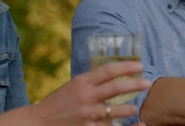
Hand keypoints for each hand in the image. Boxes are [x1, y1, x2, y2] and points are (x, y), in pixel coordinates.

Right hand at [30, 61, 149, 125]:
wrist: (37, 122)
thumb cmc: (58, 103)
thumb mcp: (74, 86)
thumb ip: (92, 81)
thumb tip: (115, 74)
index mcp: (82, 82)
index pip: (108, 70)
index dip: (126, 67)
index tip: (139, 65)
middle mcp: (85, 96)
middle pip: (115, 88)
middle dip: (134, 84)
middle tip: (148, 82)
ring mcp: (86, 114)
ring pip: (114, 111)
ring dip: (128, 109)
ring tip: (135, 108)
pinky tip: (136, 125)